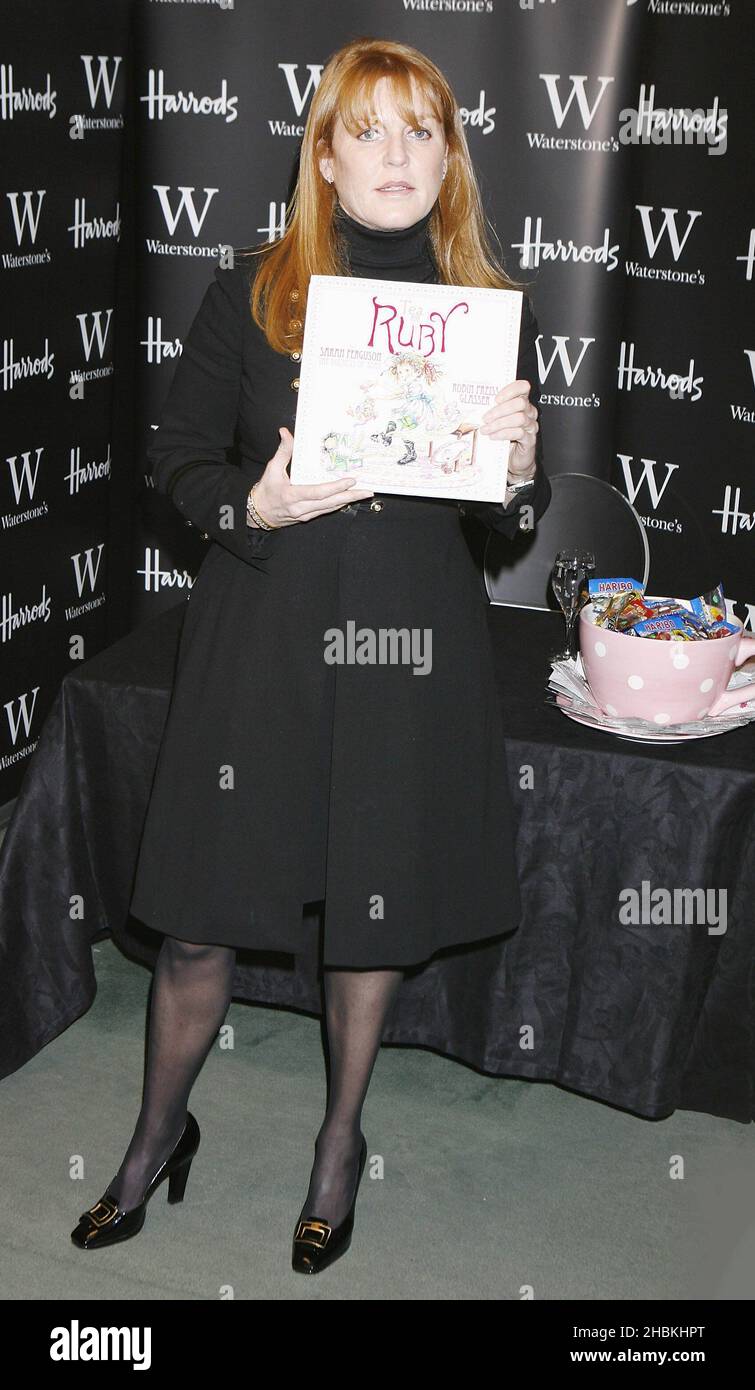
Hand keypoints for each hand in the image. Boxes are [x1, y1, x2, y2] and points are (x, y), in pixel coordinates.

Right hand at [250, 427, 373, 527]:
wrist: (257, 513)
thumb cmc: (265, 490)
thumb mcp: (272, 469)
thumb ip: (283, 451)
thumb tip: (286, 432)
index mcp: (292, 495)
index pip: (318, 492)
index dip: (336, 487)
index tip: (351, 480)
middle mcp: (301, 508)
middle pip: (330, 503)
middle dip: (351, 496)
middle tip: (367, 491)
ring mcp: (305, 514)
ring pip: (330, 508)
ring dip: (348, 501)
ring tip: (363, 494)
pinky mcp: (307, 517)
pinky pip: (326, 510)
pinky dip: (338, 504)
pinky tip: (348, 499)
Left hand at [480, 379, 538, 479]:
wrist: (514, 460)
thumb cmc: (505, 438)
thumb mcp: (497, 421)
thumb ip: (492, 411)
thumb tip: (475, 405)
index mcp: (521, 403)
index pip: (523, 387)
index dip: (510, 390)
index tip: (496, 399)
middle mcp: (529, 412)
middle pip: (520, 403)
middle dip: (500, 410)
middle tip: (485, 418)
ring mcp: (531, 426)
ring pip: (519, 418)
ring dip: (499, 423)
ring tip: (486, 429)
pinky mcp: (530, 440)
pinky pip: (519, 433)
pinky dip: (504, 434)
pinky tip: (493, 437)